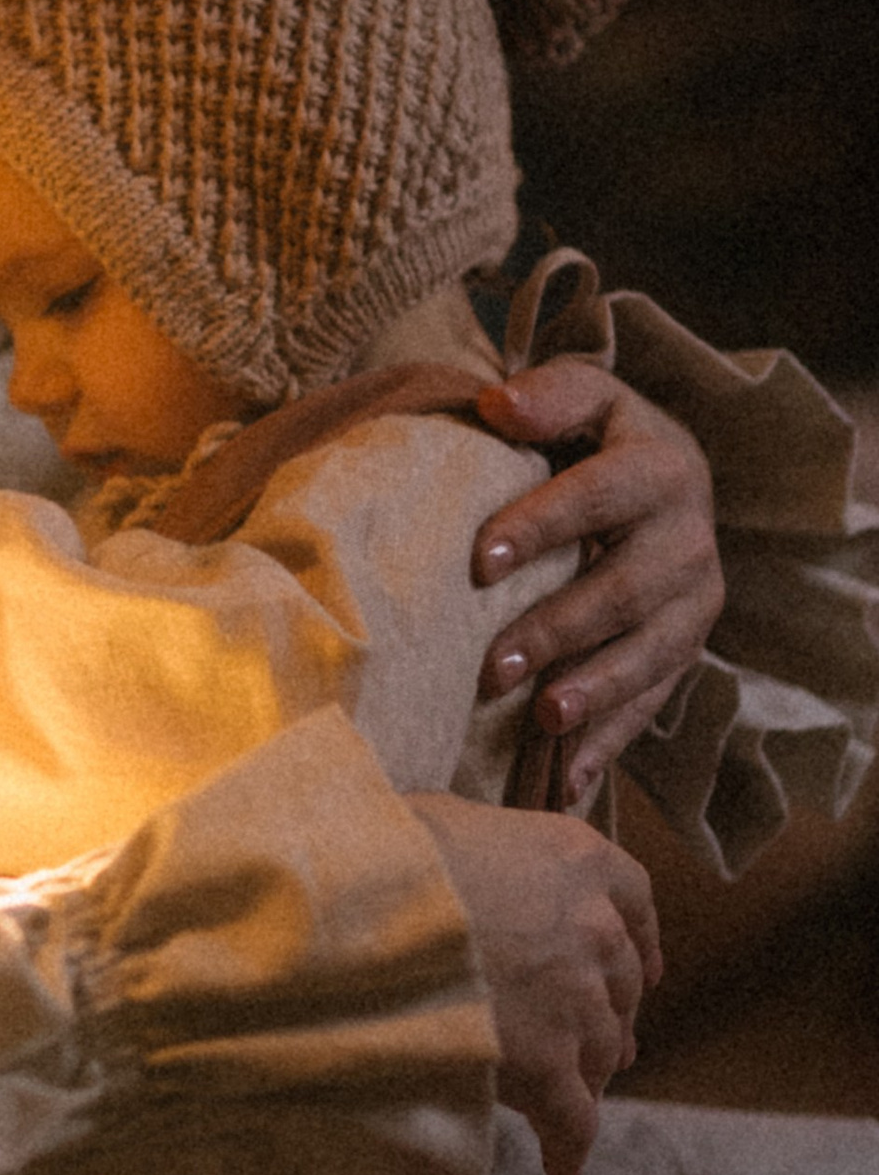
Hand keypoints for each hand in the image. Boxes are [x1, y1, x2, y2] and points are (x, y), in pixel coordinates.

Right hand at [409, 791, 659, 1174]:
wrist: (362, 914)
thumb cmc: (387, 854)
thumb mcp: (443, 820)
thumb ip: (484, 842)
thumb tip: (465, 852)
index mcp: (577, 860)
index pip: (635, 899)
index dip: (639, 937)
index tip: (640, 962)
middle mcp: (593, 929)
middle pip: (621, 984)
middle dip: (608, 1013)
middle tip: (595, 1041)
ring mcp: (575, 1000)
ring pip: (603, 1051)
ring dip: (589, 1074)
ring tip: (568, 1099)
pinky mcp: (547, 1063)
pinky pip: (573, 1116)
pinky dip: (569, 1141)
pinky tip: (560, 1162)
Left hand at [469, 364, 724, 802]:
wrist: (660, 476)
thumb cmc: (597, 436)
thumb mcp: (584, 397)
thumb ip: (549, 395)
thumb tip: (498, 404)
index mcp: (662, 467)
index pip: (602, 495)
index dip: (544, 525)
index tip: (480, 561)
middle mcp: (690, 538)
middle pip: (628, 589)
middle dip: (561, 628)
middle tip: (495, 667)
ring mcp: (694, 602)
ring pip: (652, 654)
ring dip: (596, 691)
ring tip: (542, 718)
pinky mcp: (685, 649)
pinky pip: (654, 701)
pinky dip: (612, 741)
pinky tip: (568, 779)